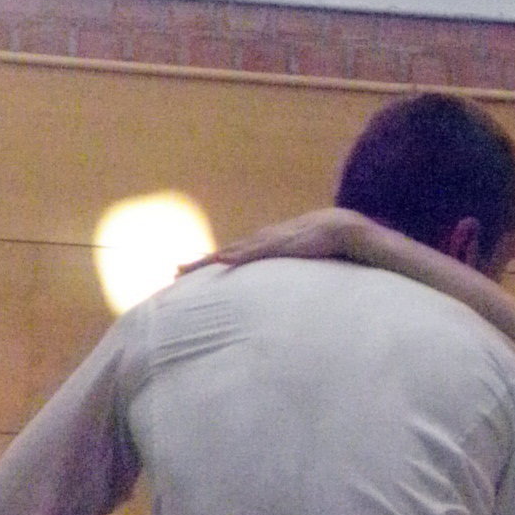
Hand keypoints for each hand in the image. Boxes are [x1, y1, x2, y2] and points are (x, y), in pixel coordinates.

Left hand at [188, 206, 373, 271]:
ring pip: (231, 253)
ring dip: (209, 261)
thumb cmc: (321, 244)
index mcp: (263, 246)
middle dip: (199, 264)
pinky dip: (237, 257)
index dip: (210, 264)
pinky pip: (253, 254)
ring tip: (187, 270)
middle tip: (174, 273)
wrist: (339, 227)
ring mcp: (267, 243)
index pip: (230, 256)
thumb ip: (287, 271)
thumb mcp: (297, 258)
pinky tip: (222, 260)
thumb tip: (284, 287)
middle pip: (223, 253)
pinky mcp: (278, 246)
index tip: (190, 272)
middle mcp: (259, 242)